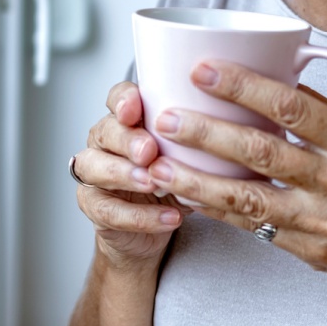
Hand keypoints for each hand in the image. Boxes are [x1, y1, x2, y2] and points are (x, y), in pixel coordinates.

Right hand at [73, 81, 187, 267]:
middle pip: (105, 131)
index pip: (117, 98)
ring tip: (153, 183)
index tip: (135, 109)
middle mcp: (104, 141)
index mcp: (126, 120)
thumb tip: (233, 122)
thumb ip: (196, 137)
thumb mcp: (189, 155)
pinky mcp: (94, 206)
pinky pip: (109, 211)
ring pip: (94, 167)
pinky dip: (141, 216)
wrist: (153, 226)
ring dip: (124, 174)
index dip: (123, 100)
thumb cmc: (172, 179)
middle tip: (149, 151)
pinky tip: (170, 217)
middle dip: (127, 140)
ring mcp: (93, 173)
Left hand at [143, 60, 326, 310]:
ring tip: (156, 164)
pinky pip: (253, 228)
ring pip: (246, 198)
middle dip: (205, 132)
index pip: (292, 107)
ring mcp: (323, 222)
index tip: (203, 69)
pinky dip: (216, 212)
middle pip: (260, 152)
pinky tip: (186, 198)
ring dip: (196, 180)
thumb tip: (278, 81)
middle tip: (164, 115)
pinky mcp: (310, 253)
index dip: (242, 87)